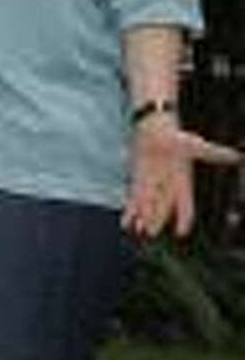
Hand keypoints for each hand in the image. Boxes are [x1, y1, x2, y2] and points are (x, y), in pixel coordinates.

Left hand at [121, 117, 241, 238]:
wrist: (153, 126)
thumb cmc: (175, 135)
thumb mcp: (194, 145)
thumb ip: (213, 153)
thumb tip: (239, 156)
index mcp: (183, 183)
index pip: (186, 206)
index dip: (184, 219)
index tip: (181, 232)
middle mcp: (168, 189)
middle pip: (164, 210)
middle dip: (158, 220)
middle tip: (152, 232)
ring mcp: (152, 187)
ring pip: (149, 208)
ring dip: (143, 219)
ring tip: (139, 229)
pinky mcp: (138, 183)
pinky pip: (134, 201)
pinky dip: (130, 212)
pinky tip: (125, 224)